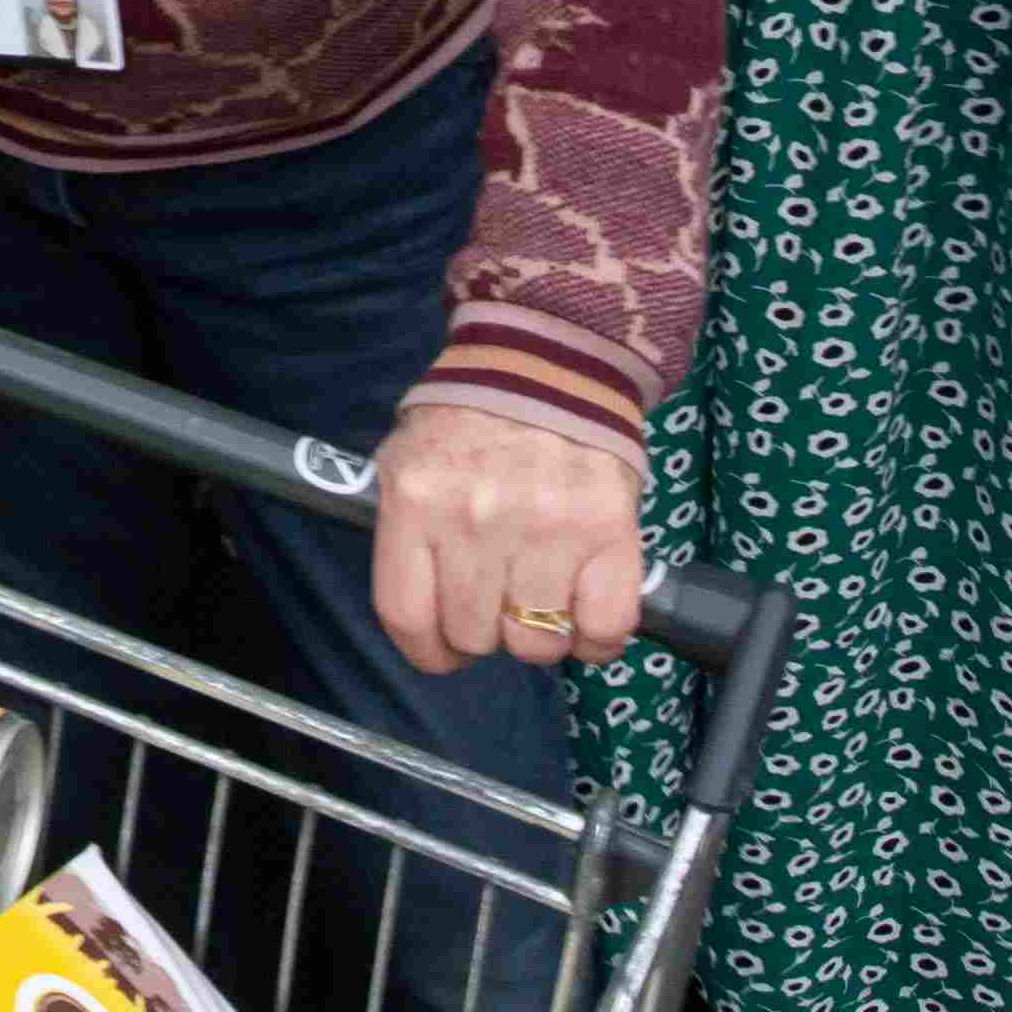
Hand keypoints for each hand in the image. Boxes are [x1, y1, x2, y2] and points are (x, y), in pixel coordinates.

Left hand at [365, 408, 644, 676]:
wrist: (553, 361)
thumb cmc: (473, 415)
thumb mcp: (407, 457)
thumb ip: (402, 529)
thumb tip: (417, 607)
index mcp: (417, 501)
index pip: (407, 617)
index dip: (427, 650)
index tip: (444, 649)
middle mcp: (476, 520)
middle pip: (473, 635)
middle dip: (484, 629)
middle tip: (498, 599)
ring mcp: (546, 529)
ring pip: (535, 642)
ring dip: (539, 633)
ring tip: (541, 594)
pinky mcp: (609, 532)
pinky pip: (604, 628)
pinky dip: (597, 637)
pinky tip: (586, 612)